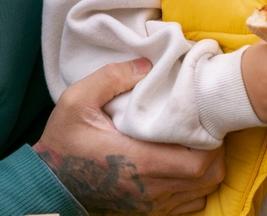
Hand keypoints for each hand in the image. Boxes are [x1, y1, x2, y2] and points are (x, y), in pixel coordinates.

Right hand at [35, 58, 224, 215]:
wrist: (49, 181)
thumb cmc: (63, 140)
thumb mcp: (77, 100)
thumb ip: (111, 77)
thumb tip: (146, 66)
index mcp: (138, 161)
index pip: (198, 163)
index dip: (213, 143)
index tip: (208, 120)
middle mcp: (149, 189)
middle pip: (208, 179)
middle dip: (217, 154)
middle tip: (209, 128)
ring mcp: (149, 204)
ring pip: (201, 194)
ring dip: (207, 170)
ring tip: (199, 144)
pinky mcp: (146, 211)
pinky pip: (187, 205)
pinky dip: (195, 188)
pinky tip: (184, 164)